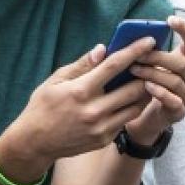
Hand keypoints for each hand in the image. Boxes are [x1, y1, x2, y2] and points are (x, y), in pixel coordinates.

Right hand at [0, 38, 158, 179]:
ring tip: (143, 81)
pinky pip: (125, 120)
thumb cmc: (43, 107)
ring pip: (136, 107)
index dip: (134, 51)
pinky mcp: (104, 139)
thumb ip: (81, 65)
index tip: (149, 41)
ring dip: (142, 93)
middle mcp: (94, 110)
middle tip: (150, 64)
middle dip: (146, 74)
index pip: (114, 66)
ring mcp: (101, 128)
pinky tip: (127, 100)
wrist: (35, 143)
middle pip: (134, 88)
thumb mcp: (55, 81)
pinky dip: (129, 108)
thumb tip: (102, 49)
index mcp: (81, 90)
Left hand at [123, 16, 184, 145]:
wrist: (146, 118)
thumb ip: (145, 52)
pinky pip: (173, 100)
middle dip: (158, 57)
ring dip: (153, 73)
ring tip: (134, 70)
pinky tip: (145, 87)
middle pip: (182, 62)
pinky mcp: (180, 111)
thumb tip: (129, 36)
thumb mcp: (147, 66)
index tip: (169, 20)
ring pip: (175, 81)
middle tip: (138, 55)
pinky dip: (159, 92)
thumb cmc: (146, 85)